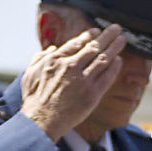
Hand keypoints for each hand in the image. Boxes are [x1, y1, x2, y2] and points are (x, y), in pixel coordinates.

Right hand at [21, 24, 125, 139]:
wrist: (41, 122)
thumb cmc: (34, 100)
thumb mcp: (30, 73)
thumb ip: (39, 58)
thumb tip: (52, 48)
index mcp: (56, 59)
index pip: (77, 42)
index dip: (89, 35)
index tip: (96, 31)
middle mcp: (71, 66)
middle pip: (94, 46)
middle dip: (107, 35)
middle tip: (116, 28)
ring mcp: (83, 80)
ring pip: (103, 58)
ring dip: (114, 47)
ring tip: (122, 40)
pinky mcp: (92, 94)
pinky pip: (107, 76)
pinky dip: (114, 67)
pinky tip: (119, 60)